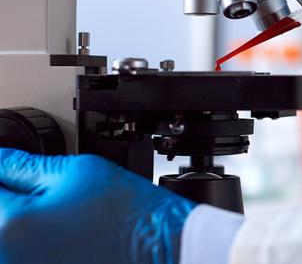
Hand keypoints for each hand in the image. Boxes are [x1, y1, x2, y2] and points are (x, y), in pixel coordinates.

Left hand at [0, 149, 195, 263]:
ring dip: (22, 223)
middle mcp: (8, 259)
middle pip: (0, 213)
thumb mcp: (78, 171)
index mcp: (10, 225)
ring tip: (59, 215)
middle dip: (13, 196)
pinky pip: (23, 255)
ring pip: (8, 236)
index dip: (3, 173)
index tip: (12, 170)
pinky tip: (60, 235)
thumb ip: (24, 165)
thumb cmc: (132, 215)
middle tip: (46, 192)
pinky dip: (34, 244)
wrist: (165, 251)